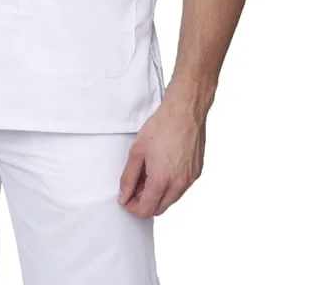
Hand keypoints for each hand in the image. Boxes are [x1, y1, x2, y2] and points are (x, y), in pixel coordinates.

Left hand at [117, 91, 206, 216]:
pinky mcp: (197, 172)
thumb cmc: (162, 126)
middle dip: (145, 202)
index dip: (132, 207)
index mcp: (162, 181)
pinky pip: (181, 188)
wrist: (185, 111)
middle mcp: (179, 184)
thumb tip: (124, 195)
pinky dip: (170, 185)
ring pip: (171, 199)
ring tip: (148, 174)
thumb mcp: (137, 151)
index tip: (126, 199)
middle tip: (135, 186)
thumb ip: (128, 177)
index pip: (146, 210)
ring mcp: (190, 179)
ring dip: (158, 194)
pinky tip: (163, 168)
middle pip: (159, 208)